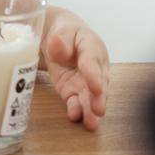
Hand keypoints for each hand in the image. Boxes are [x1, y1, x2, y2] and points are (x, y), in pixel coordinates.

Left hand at [43, 13, 109, 130]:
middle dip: (98, 99)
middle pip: (98, 84)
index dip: (94, 75)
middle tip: (98, 110)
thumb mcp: (62, 31)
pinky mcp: (74, 90)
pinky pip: (77, 101)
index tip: (96, 88)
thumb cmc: (66, 33)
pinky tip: (75, 117)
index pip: (93, 61)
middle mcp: (95, 67)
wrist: (62, 39)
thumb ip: (60, 39)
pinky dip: (76, 109)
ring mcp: (86, 81)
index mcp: (93, 47)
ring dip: (90, 111)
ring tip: (91, 123)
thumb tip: (55, 43)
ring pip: (90, 97)